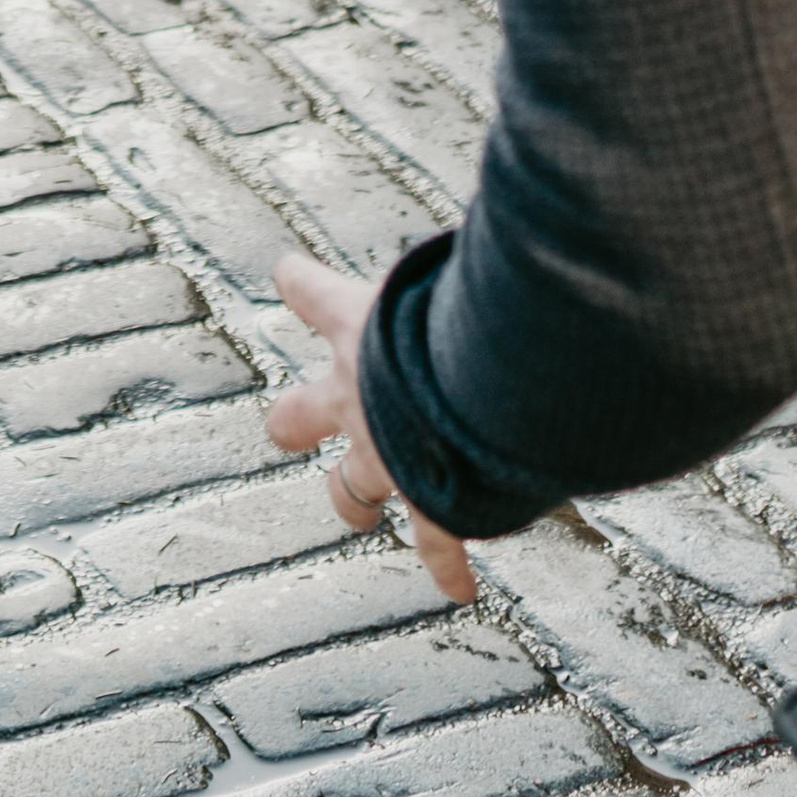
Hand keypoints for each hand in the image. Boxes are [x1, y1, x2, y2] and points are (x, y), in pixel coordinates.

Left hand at [265, 253, 476, 603]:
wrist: (486, 383)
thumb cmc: (473, 302)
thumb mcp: (451, 255)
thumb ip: (464, 247)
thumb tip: (512, 207)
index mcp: (356, 323)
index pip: (309, 290)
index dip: (300, 282)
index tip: (287, 274)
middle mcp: (356, 395)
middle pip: (297, 414)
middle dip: (293, 420)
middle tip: (284, 426)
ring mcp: (386, 457)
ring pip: (349, 491)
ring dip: (352, 499)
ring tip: (354, 511)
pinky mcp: (430, 503)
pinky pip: (437, 546)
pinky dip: (449, 567)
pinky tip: (459, 589)